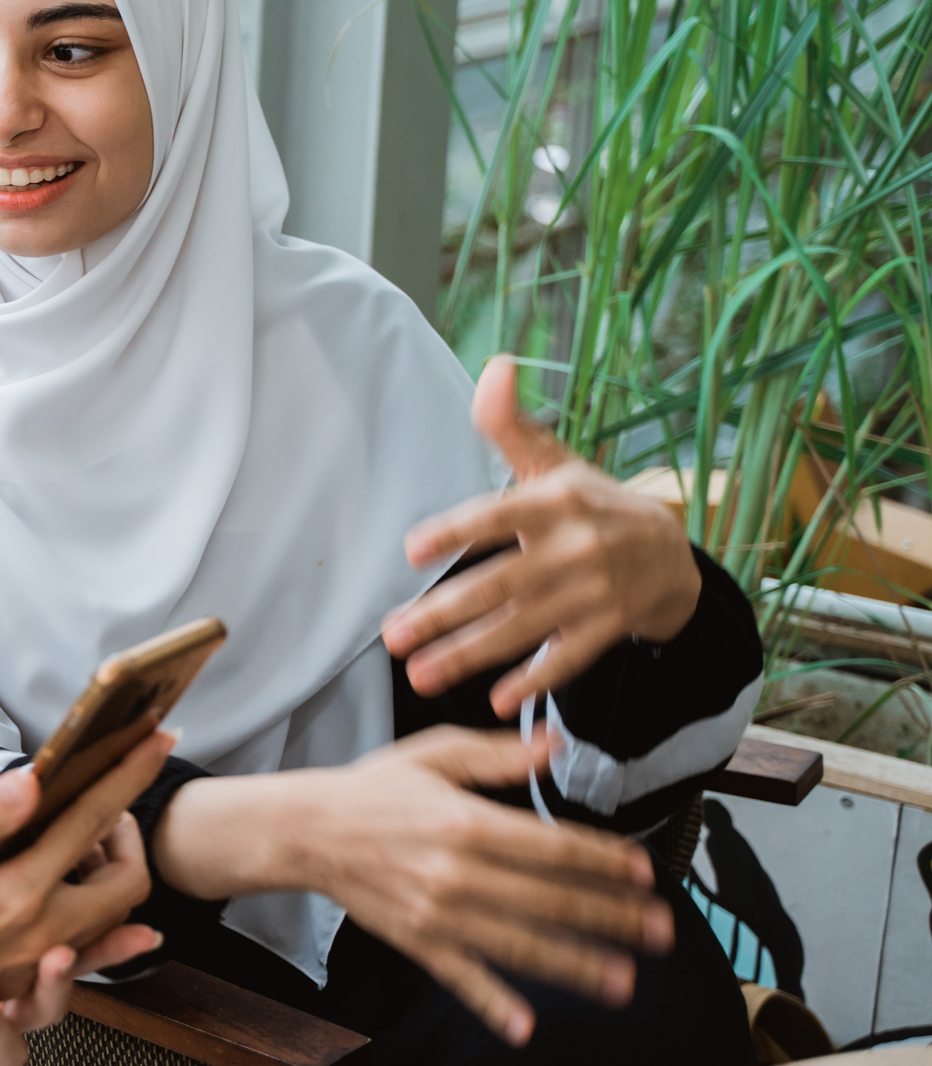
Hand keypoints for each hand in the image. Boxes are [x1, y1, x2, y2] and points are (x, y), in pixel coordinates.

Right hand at [0, 731, 172, 1057]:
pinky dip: (100, 920)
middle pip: (127, 882)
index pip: (91, 822)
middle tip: (101, 800)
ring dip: (112, 873)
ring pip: (110, 918)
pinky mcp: (27, 979)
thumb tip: (32, 780)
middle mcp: (41, 934)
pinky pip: (86, 947)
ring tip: (84, 838)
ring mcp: (38, 964)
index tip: (154, 741)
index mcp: (18, 896)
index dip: (127, 776)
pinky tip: (91, 901)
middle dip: (129, 832)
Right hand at [290, 729, 670, 1045]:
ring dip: (576, 965)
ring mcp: (439, 914)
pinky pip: (462, 978)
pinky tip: (525, 1026)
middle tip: (661, 931)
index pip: (553, 847)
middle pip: (550, 900)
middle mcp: (458, 873)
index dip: (605, 861)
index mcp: (467, 823)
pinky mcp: (418, 942)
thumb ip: (499, 755)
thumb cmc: (374, 789)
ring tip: (624, 980)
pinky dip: (493, 1004)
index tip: (644, 874)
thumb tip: (556, 745)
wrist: (308, 831)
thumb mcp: (435, 755)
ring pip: (520, 945)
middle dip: (612, 917)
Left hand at [385, 355, 700, 715]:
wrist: (672, 553)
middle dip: (444, 613)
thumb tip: (494, 365)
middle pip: (501, 584)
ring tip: (419, 673)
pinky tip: (494, 699)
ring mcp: (594, 592)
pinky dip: (533, 679)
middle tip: (392, 635)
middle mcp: (576, 548)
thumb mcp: (556, 462)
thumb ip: (513, 425)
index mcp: (556, 502)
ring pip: (523, 627)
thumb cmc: (593, 502)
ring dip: (469, 654)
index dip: (456, 531)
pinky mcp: (607, 628)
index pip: (498, 516)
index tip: (411, 550)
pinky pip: (567, 658)